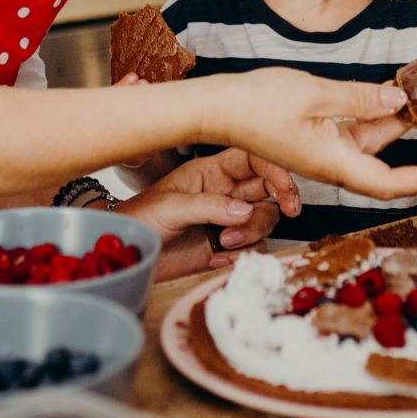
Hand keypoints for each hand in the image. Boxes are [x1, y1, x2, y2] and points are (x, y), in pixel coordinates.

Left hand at [117, 148, 300, 276]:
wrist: (129, 255)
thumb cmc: (139, 220)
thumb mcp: (170, 206)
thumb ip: (209, 206)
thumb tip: (244, 211)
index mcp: (211, 171)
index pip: (253, 159)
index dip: (274, 168)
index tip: (284, 187)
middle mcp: (224, 193)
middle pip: (268, 189)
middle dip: (281, 199)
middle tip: (286, 211)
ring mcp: (227, 220)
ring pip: (265, 219)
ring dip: (252, 232)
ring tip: (225, 242)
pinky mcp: (226, 247)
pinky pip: (253, 247)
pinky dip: (241, 255)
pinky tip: (216, 258)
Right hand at [200, 69, 416, 199]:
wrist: (218, 108)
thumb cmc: (257, 105)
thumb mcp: (316, 95)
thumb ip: (360, 99)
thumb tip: (398, 101)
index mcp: (334, 162)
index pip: (391, 183)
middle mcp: (332, 163)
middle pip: (386, 165)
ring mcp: (323, 151)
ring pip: (371, 145)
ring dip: (398, 127)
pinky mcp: (315, 137)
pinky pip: (354, 133)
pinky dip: (375, 116)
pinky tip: (390, 96)